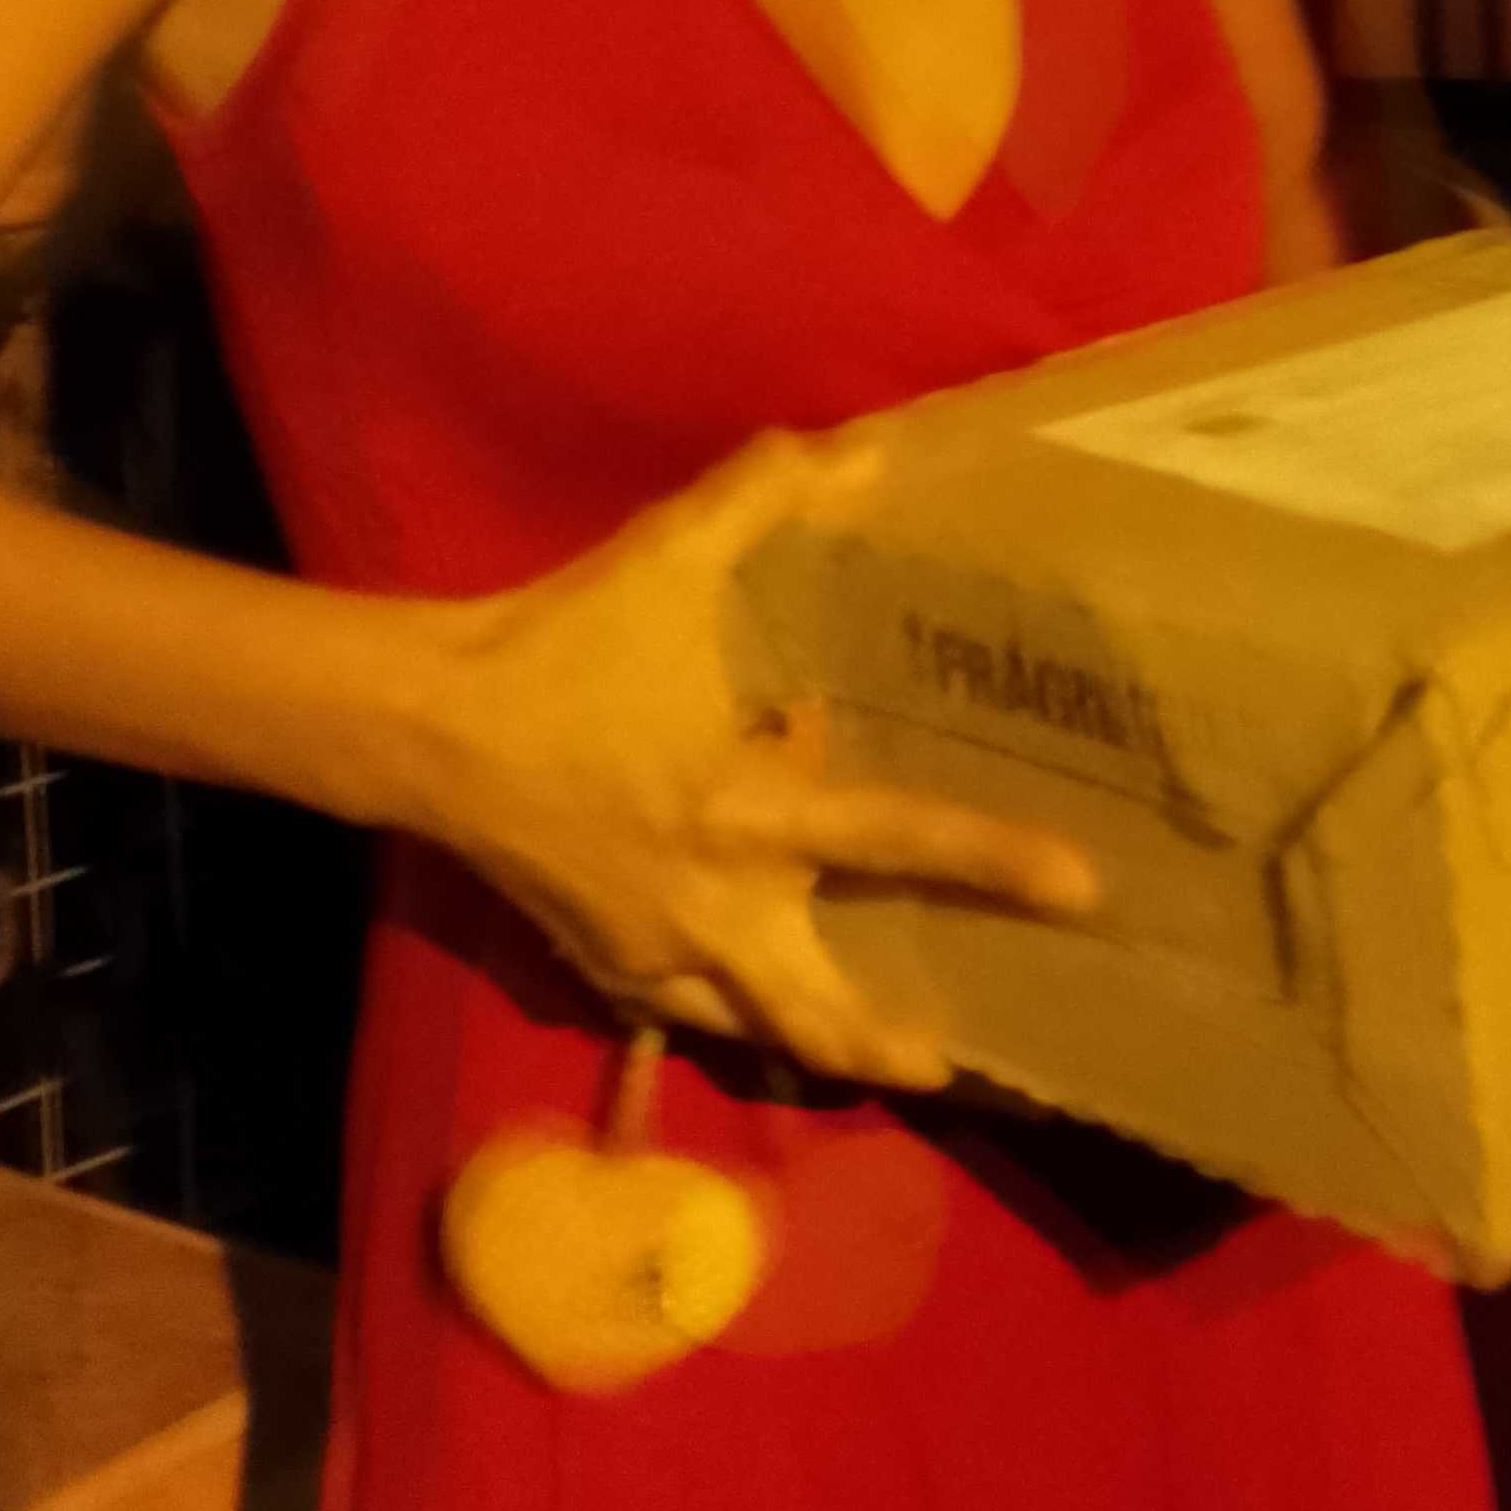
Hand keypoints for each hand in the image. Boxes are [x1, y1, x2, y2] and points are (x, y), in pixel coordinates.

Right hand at [427, 429, 1097, 1093]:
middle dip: (891, 1050)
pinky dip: (731, 1013)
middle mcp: (714, 902)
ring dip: (818, 1047)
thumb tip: (870, 447)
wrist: (427, 725)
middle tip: (955, 1062)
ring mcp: (654, 950)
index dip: (993, 861)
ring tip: (875, 1057)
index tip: (1082, 892)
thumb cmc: (561, 644)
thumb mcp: (668, 555)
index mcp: (748, 806)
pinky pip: (685, 1012)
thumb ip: (769, 495)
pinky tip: (750, 998)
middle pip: (820, 1013)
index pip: (896, 836)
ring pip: (755, 1030)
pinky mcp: (603, 968)